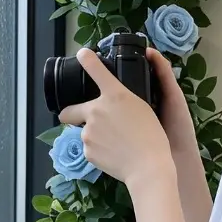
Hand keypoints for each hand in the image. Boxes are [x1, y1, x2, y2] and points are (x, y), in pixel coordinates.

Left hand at [58, 47, 170, 189]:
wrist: (148, 167)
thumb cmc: (151, 137)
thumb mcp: (141, 108)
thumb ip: (120, 102)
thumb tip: (107, 104)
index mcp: (114, 95)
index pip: (96, 69)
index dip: (87, 59)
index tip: (82, 54)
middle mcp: (95, 111)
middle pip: (69, 111)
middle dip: (71, 115)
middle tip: (85, 120)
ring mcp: (88, 133)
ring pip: (83, 132)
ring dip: (93, 135)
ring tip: (113, 144)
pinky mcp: (88, 152)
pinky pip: (90, 149)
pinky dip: (98, 151)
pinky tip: (114, 154)